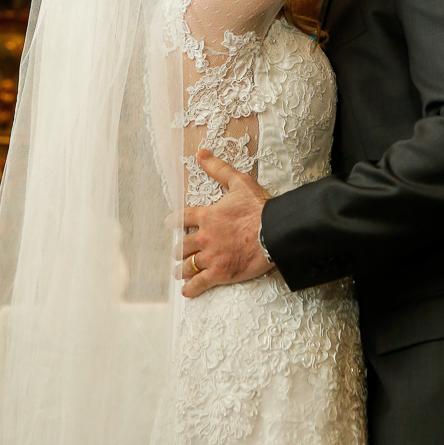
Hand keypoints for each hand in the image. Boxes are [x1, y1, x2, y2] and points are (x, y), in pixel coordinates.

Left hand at [174, 148, 272, 297]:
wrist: (274, 231)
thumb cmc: (258, 207)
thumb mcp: (238, 182)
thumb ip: (218, 168)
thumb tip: (201, 153)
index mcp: (207, 216)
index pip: (182, 218)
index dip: (174, 221)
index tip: (169, 223)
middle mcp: (204, 237)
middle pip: (182, 246)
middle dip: (179, 249)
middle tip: (179, 252)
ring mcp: (211, 256)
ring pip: (187, 266)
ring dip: (181, 269)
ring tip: (179, 271)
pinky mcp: (220, 273)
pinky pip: (199, 284)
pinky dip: (191, 289)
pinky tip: (187, 291)